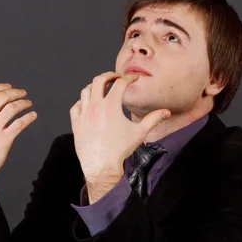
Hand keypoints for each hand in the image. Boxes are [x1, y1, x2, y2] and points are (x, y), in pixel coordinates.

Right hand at [0, 83, 36, 217]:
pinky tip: (32, 116)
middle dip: (15, 93)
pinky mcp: (4, 140)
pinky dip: (28, 117)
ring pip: (12, 108)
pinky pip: (19, 124)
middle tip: (23, 93)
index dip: (1, 87)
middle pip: (3, 97)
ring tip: (29, 104)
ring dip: (23, 103)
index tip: (9, 87)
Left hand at [69, 72, 169, 198]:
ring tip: (102, 88)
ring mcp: (84, 114)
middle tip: (116, 78)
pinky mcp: (76, 123)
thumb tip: (166, 112)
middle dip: (109, 76)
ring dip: (94, 87)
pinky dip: (82, 102)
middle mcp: (95, 106)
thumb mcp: (140, 133)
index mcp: (111, 106)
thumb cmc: (120, 150)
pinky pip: (76, 106)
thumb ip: (153, 119)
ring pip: (85, 91)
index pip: (120, 83)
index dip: (129, 78)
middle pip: (99, 80)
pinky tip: (88, 104)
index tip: (133, 79)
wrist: (102, 166)